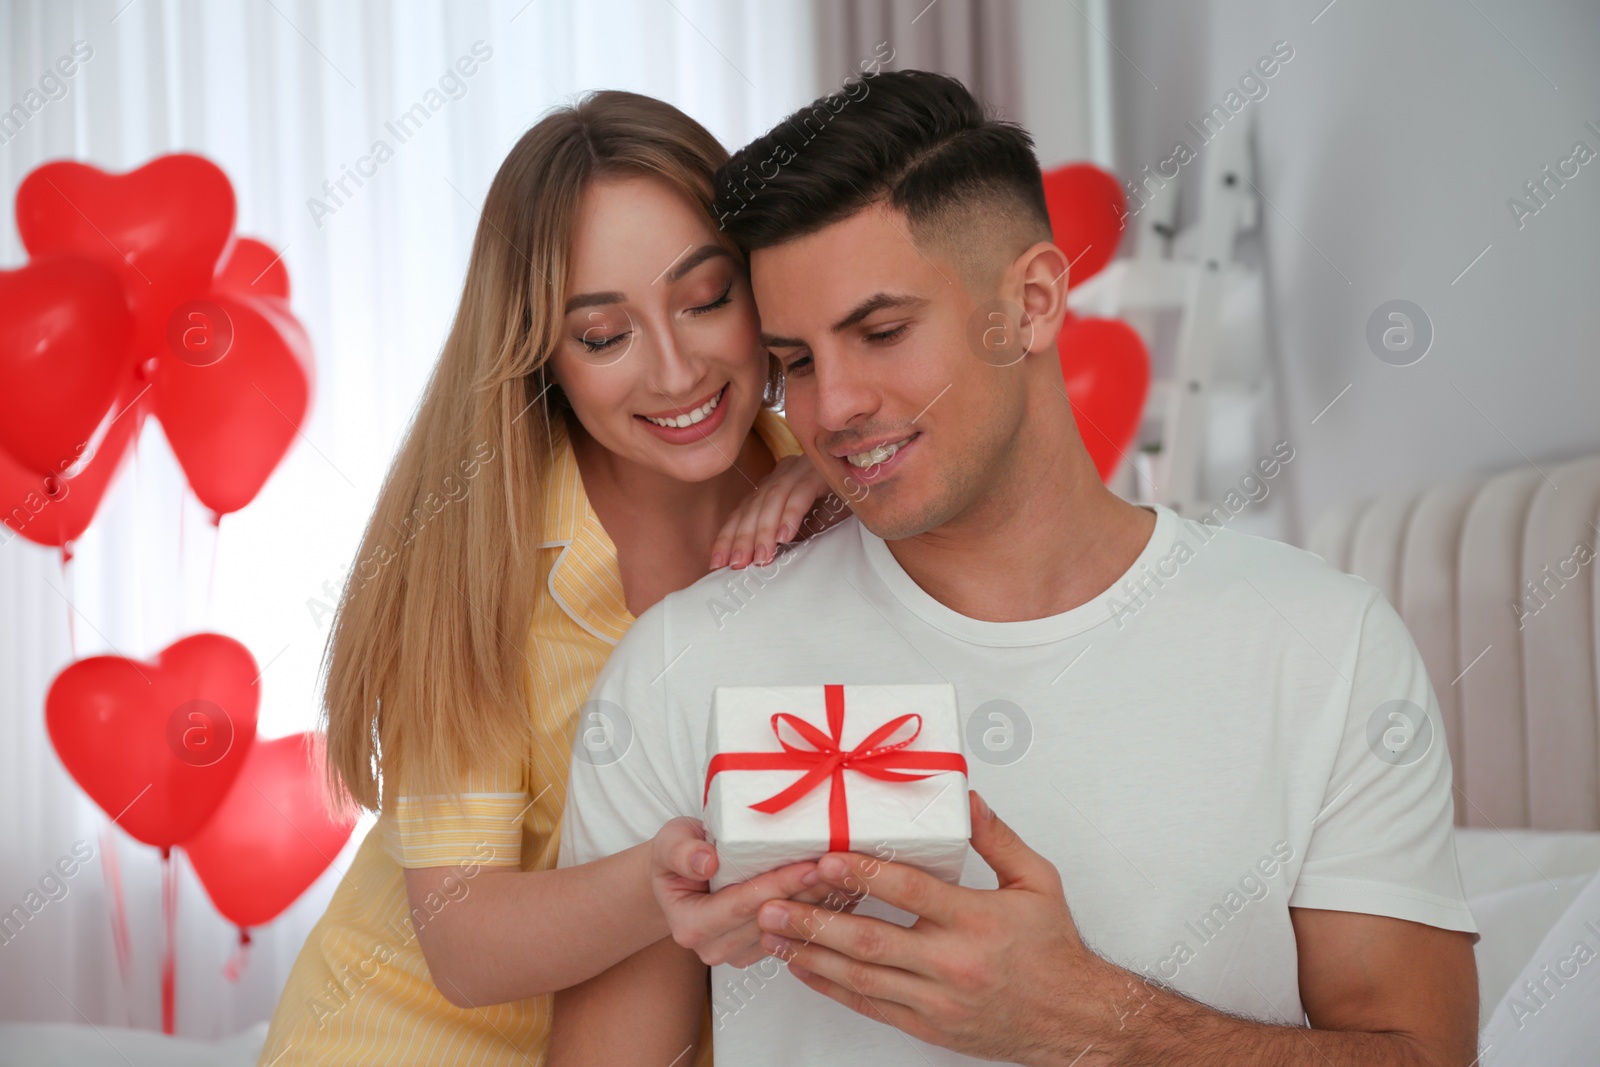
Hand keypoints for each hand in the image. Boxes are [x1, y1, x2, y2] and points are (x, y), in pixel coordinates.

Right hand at [651, 817, 843, 967]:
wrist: (683, 874)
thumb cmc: (679, 854)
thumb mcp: (670, 841)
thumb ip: (682, 851)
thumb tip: (706, 862)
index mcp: (690, 926)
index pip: (744, 904)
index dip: (780, 885)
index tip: (811, 864)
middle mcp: (714, 948)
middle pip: (772, 920)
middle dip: (809, 893)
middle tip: (844, 867)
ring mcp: (739, 955)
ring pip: (790, 930)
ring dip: (821, 904)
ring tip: (851, 876)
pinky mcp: (760, 951)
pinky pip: (796, 934)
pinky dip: (820, 912)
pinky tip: (845, 890)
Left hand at [709, 454, 849, 569]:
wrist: (874, 483)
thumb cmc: (840, 510)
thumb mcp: (807, 526)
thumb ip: (783, 537)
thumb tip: (758, 564)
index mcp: (774, 484)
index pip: (743, 510)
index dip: (728, 536)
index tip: (717, 562)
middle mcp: (783, 473)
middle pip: (753, 506)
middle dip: (742, 537)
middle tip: (737, 565)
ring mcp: (801, 468)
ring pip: (773, 499)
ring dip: (765, 531)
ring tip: (761, 557)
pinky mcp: (821, 470)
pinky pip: (801, 493)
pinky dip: (791, 515)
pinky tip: (785, 537)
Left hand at [753, 791, 1125, 1065]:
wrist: (1075, 1021)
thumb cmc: (1055, 952)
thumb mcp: (1038, 882)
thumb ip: (997, 838)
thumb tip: (967, 800)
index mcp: (977, 920)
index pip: (912, 892)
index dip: (865, 874)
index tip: (827, 858)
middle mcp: (952, 963)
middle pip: (871, 940)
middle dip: (815, 919)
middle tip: (773, 901)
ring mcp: (936, 999)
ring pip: (860, 977)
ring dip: (811, 953)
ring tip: (773, 933)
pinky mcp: (928, 1025)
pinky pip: (870, 1005)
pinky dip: (832, 986)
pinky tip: (804, 966)